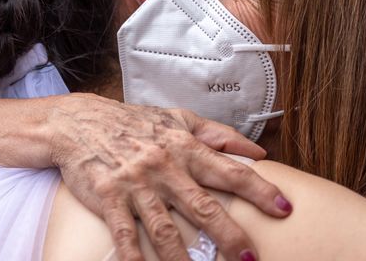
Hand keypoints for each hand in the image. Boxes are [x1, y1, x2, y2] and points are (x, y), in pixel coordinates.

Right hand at [49, 94, 292, 260]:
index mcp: (184, 146)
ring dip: (184, 258)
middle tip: (251, 259)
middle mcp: (164, 166)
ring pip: (165, 227)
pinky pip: (124, 234)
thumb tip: (257, 151)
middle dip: (229, 235)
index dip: (258, 189)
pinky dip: (134, 257)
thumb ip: (219, 134)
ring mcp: (136, 184)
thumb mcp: (179, 118)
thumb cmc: (135, 121)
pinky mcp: (109, 198)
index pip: (229, 170)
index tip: (283, 207)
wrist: (81, 121)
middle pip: (203, 206)